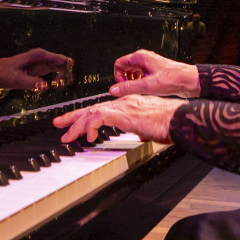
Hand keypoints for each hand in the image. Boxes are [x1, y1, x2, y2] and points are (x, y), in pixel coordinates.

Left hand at [0, 48, 72, 91]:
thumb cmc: (4, 73)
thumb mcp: (16, 79)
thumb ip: (31, 83)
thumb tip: (45, 87)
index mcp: (39, 56)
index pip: (60, 59)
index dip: (66, 70)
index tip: (61, 82)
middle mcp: (43, 57)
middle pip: (63, 63)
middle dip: (66, 74)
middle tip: (60, 87)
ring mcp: (42, 63)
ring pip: (60, 68)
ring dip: (62, 77)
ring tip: (58, 87)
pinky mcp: (40, 70)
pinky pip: (54, 72)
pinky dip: (57, 79)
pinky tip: (55, 86)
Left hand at [52, 95, 184, 143]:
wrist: (180, 119)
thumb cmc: (171, 123)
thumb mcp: (152, 127)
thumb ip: (143, 129)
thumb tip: (142, 136)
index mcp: (129, 104)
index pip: (101, 108)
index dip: (86, 116)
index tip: (75, 124)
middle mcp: (124, 102)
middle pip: (91, 108)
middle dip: (73, 117)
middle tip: (59, 125)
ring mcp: (123, 106)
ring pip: (91, 112)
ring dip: (77, 125)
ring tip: (67, 136)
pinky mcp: (124, 113)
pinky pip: (100, 117)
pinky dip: (91, 126)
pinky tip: (89, 137)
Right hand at [109, 49, 199, 97]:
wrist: (190, 81)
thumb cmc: (174, 78)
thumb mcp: (148, 85)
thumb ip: (129, 88)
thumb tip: (114, 90)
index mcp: (141, 57)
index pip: (119, 64)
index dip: (118, 77)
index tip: (123, 87)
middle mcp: (144, 59)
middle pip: (125, 69)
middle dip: (126, 81)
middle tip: (131, 90)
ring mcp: (149, 66)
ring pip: (132, 74)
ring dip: (133, 83)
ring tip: (140, 91)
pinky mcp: (153, 73)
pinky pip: (141, 78)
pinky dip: (140, 85)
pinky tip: (147, 91)